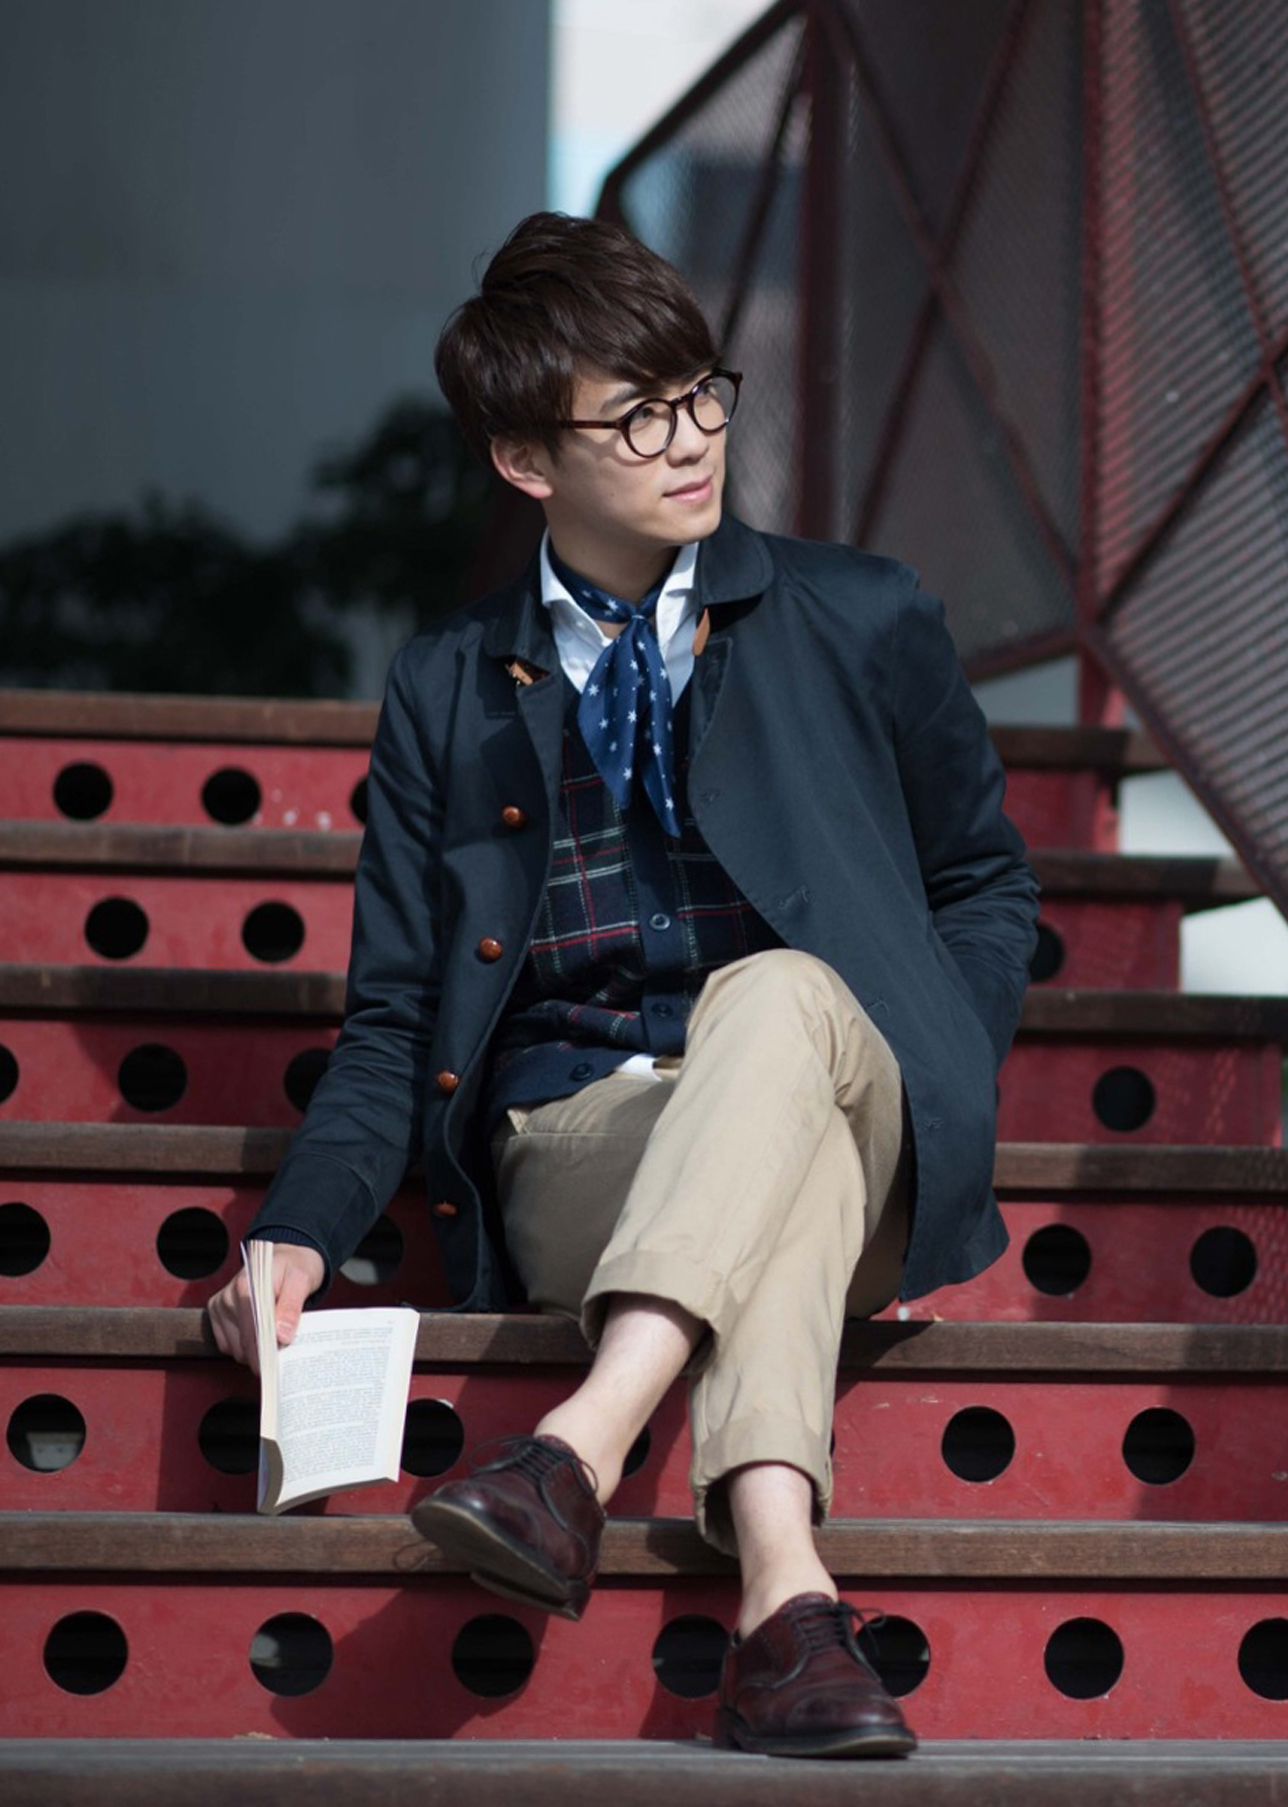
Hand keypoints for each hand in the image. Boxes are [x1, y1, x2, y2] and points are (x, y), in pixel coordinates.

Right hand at [206, 1244, 325, 1372]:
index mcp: (247, 1286)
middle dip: (262, 1355)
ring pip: (234, 1349)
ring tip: (274, 1341)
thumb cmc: (294, 1267)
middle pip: (242, 1343)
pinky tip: (259, 1338)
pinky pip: (227, 1345)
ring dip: (253, 1352)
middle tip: (283, 1358)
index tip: (277, 1367)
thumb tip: (282, 1336)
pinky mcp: (217, 1314)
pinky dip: (243, 1348)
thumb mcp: (302, 1281)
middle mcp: (228, 1296)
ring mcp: (220, 1306)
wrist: (286, 1257)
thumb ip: (291, 1307)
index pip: (252, 1329)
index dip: (265, 1352)